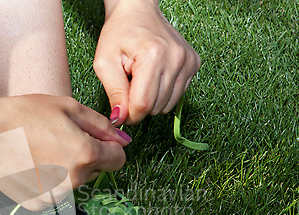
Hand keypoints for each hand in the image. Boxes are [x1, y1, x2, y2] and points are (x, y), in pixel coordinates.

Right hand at [0, 95, 128, 201]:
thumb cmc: (25, 114)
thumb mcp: (69, 108)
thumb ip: (102, 126)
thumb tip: (124, 140)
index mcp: (86, 155)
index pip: (119, 160)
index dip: (110, 147)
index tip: (94, 139)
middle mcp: (74, 180)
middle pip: (96, 171)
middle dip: (87, 156)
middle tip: (60, 139)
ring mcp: (55, 195)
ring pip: (76, 181)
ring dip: (68, 169)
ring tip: (43, 151)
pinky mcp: (38, 203)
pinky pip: (56, 191)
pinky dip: (50, 181)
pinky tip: (33, 165)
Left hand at [94, 0, 200, 124]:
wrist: (137, 11)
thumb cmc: (118, 34)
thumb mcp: (104, 63)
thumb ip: (114, 93)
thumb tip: (120, 120)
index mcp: (153, 56)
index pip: (143, 104)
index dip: (130, 115)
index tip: (120, 112)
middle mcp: (176, 58)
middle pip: (155, 107)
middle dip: (139, 105)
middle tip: (129, 86)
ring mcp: (187, 61)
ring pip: (167, 105)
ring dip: (152, 100)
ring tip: (141, 79)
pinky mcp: (193, 64)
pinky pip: (177, 96)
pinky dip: (163, 93)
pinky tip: (154, 76)